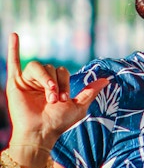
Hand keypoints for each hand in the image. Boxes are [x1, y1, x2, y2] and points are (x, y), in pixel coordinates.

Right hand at [6, 33, 108, 147]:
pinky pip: (13, 62)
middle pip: (51, 68)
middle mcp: (41, 82)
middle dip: (56, 83)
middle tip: (54, 100)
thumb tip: (107, 79)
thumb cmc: (58, 123)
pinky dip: (13, 48)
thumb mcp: (79, 106)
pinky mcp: (15, 83)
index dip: (65, 83)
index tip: (64, 100)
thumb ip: (90, 91)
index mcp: (55, 86)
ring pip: (37, 66)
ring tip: (48, 95)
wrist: (41, 132)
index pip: (62, 71)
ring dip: (45, 79)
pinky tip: (14, 35)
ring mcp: (28, 82)